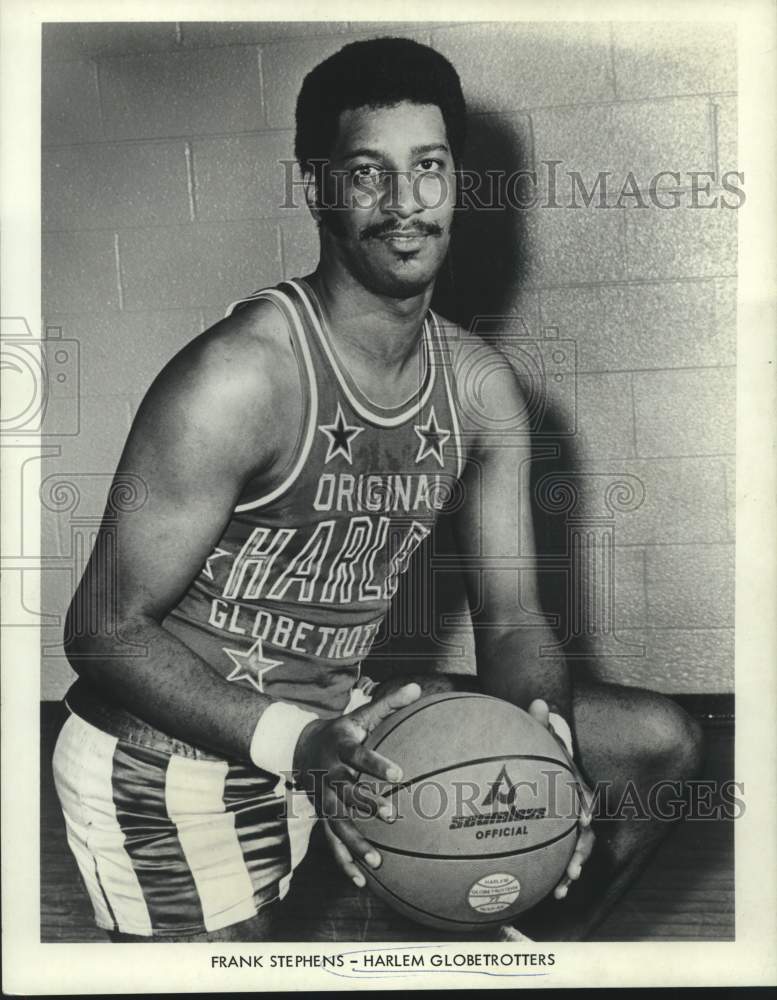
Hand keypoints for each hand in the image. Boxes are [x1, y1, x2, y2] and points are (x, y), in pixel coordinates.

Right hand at [294, 682, 421, 884]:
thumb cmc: (341, 731)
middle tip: (392, 815)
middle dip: (367, 804)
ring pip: (337, 823)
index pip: (359, 757)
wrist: (299, 747)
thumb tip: (416, 688)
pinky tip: (359, 881)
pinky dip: (343, 861)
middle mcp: (329, 775)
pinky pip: (331, 841)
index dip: (376, 764)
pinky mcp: (322, 815)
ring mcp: (323, 798)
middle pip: (347, 792)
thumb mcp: (360, 715)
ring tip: (378, 862)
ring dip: (355, 843)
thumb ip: (388, 705)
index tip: (398, 774)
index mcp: (340, 749)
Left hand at [527, 698, 594, 900]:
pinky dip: (552, 876)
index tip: (582, 823)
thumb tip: (539, 701)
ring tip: (561, 891)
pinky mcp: (552, 837)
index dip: (585, 810)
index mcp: (576, 787)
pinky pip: (555, 859)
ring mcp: (565, 826)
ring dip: (569, 871)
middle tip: (572, 869)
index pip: (586, 800)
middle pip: (584, 835)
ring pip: (573, 852)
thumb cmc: (538, 746)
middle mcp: (575, 810)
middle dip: (581, 853)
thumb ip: (540, 721)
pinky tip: (545, 894)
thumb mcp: (541, 732)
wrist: (536, 757)